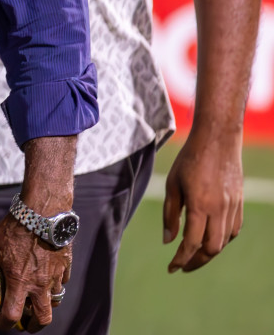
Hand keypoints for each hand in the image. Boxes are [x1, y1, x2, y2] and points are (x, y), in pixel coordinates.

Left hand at [0, 215, 70, 329]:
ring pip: (54, 302)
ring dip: (44, 304)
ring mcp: (54, 277)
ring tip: (34, 297)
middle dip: (33, 326)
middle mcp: (39, 284)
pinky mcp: (65, 268)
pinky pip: (61, 284)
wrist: (42, 213)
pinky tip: (44, 276)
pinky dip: (53, 285)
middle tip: (26, 323)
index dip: (3, 324)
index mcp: (19, 281)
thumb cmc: (13, 229)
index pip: (12, 315)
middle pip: (43, 319)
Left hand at [163, 126, 243, 272]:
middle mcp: (219, 210)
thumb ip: (171, 214)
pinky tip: (211, 239)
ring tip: (194, 256)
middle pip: (212, 248)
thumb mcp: (172, 184)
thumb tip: (168, 241)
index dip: (181, 258)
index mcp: (200, 205)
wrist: (218, 140)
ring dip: (209, 253)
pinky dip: (222, 239)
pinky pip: (233, 230)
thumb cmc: (190, 160)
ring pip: (224, 241)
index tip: (172, 268)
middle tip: (182, 265)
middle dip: (196, 261)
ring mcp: (232, 207)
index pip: (191, 243)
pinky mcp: (239, 203)